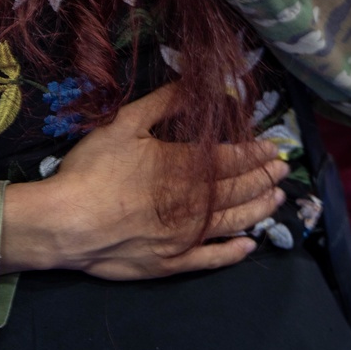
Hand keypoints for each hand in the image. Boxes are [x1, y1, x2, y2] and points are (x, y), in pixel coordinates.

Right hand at [0, 87, 287, 277]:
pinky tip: (248, 247)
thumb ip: (164, 103)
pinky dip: (233, 253)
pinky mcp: (171, 264)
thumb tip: (194, 85)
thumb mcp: (125, 123)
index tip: (274, 147)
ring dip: (259, 209)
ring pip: (233, 223)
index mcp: (185, 167)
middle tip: (283, 170)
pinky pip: (211, 260)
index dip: (256, 153)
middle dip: (264, 177)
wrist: (67, 222)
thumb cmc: (95, 169)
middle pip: (239, 190)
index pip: (233, 159)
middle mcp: (194, 204)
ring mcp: (185, 238)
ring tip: (276, 200)